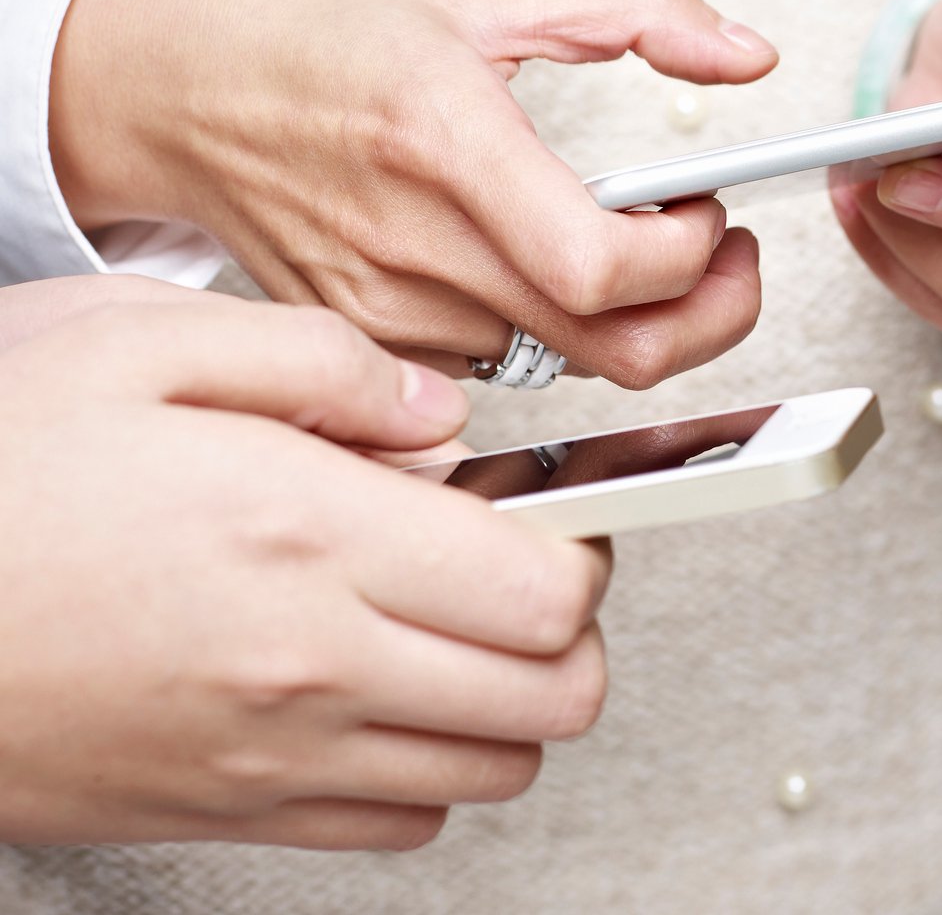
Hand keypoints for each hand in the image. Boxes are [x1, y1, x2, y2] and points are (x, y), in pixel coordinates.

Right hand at [0, 281, 613, 847]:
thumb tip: (435, 411)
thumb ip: (322, 362)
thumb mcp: (133, 340)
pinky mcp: (216, 813)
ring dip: (504, 701)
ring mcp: (265, 757)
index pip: (554, 592)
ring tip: (444, 624)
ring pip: (489, 772)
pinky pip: (395, 826)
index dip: (583, 546)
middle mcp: (307, 665)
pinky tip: (374, 690)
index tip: (548, 508)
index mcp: (308, 535)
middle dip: (568, 631)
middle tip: (513, 565)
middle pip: (554, 698)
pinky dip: (422, 769)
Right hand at [50, 0, 775, 387]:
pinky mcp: (369, 346)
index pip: (605, 269)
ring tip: (624, 237)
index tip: (710, 209)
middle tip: (718, 250)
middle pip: (616, 351)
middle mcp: (411, 248)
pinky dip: (556, 334)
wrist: (155, 76)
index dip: (694, 258)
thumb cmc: (300, 19)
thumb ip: (637, 8)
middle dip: (707, 311)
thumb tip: (747, 55)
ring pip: (570, 370)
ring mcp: (385, 312)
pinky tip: (550, 267)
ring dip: (628, 317)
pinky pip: (506, 373)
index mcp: (443, 142)